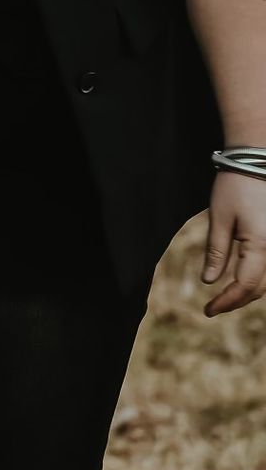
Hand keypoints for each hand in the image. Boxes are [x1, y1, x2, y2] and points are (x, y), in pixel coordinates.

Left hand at [203, 165, 265, 315]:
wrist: (258, 159)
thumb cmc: (236, 184)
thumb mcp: (219, 217)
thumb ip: (216, 251)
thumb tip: (210, 281)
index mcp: (261, 245)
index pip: (246, 286)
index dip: (227, 302)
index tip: (208, 310)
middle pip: (261, 288)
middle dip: (237, 300)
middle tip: (213, 307)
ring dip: (249, 292)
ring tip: (226, 297)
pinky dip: (258, 278)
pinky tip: (241, 279)